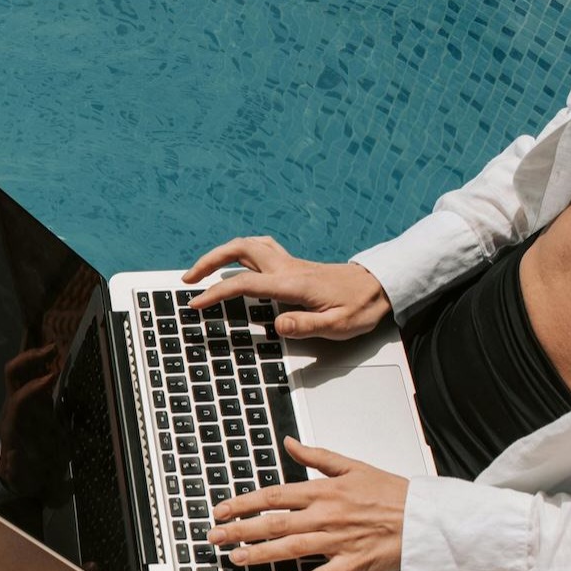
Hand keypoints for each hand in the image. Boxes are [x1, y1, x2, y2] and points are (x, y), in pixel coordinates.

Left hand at [0, 343, 61, 493]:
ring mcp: (23, 401)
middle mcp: (15, 407)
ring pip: (22, 371)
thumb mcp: (20, 477)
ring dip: (36, 356)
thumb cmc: (23, 474)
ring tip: (56, 347)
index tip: (52, 377)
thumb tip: (11, 457)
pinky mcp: (33, 401)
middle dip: (30, 358)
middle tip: (53, 349)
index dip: (33, 388)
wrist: (20, 473)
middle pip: (13, 374)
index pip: (20, 399)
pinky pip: (35, 376)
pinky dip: (44, 363)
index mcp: (13, 424)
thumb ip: (15, 468)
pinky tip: (58, 356)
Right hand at [182, 236, 391, 339]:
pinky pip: (260, 249)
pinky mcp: (294, 265)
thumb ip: (306, 325)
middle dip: (209, 261)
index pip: (245, 284)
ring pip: (249, 244)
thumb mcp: (339, 325)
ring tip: (203, 269)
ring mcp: (290, 263)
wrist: (382, 286)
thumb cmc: (362, 307)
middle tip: (189, 278)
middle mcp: (288, 268)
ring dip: (222, 252)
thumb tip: (277, 326)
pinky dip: (240, 252)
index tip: (196, 303)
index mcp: (293, 284)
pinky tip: (235, 263)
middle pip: (240, 250)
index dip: (217, 293)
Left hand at [206, 438, 406, 570]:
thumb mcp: (352, 466)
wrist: (426, 518)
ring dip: (260, 555)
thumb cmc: (391, 493)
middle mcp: (325, 516)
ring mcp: (337, 541)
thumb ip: (316, 456)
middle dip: (240, 531)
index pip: (274, 496)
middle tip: (214, 537)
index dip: (243, 503)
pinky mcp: (351, 564)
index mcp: (324, 491)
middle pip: (274, 524)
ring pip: (290, 550)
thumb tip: (289, 443)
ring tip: (236, 559)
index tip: (221, 509)